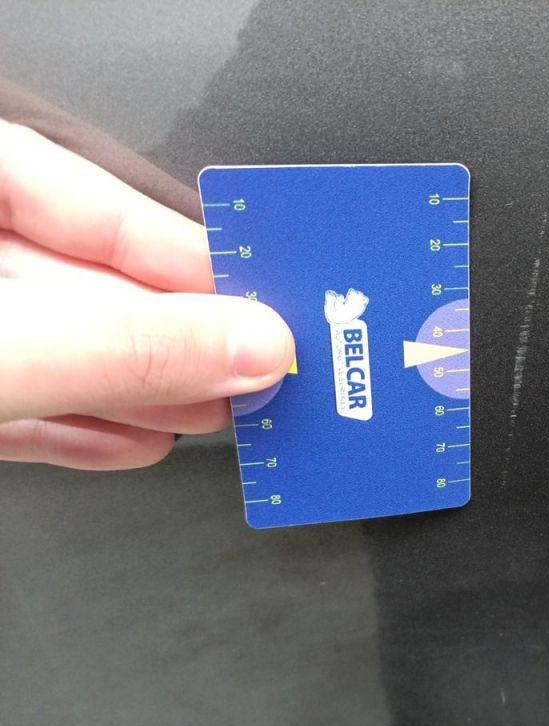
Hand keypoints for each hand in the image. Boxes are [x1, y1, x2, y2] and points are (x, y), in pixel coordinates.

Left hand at [0, 121, 293, 468]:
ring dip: (144, 389)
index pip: (86, 194)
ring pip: (58, 347)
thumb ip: (122, 346)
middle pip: (83, 281)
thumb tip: (249, 345)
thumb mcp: (1, 349)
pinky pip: (18, 400)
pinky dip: (79, 425)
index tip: (255, 297)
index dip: (181, 250)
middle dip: (174, 337)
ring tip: (215, 410)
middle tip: (256, 366)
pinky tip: (136, 441)